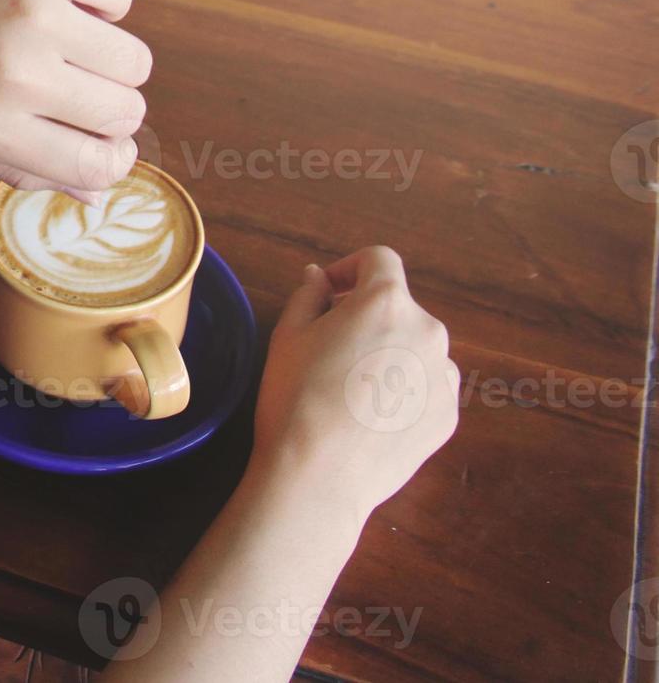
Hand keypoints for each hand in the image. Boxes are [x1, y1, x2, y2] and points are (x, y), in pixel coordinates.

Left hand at [0, 0, 151, 197]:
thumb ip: (22, 166)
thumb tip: (98, 194)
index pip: (97, 166)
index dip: (114, 157)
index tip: (105, 139)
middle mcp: (15, 77)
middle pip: (126, 112)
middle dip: (113, 105)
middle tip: (77, 82)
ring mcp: (32, 15)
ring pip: (134, 59)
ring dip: (112, 54)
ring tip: (71, 41)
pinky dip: (101, 1)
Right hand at [251, 246, 458, 520]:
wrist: (319, 476)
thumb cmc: (295, 397)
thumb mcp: (287, 335)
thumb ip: (309, 296)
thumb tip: (321, 278)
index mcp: (386, 302)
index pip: (379, 260)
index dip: (350, 269)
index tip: (328, 294)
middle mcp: (427, 330)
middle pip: (398, 308)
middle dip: (367, 319)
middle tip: (331, 350)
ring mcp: (444, 375)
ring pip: (415, 349)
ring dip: (390, 355)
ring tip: (353, 390)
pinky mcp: (448, 415)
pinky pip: (426, 388)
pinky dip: (404, 392)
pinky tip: (371, 418)